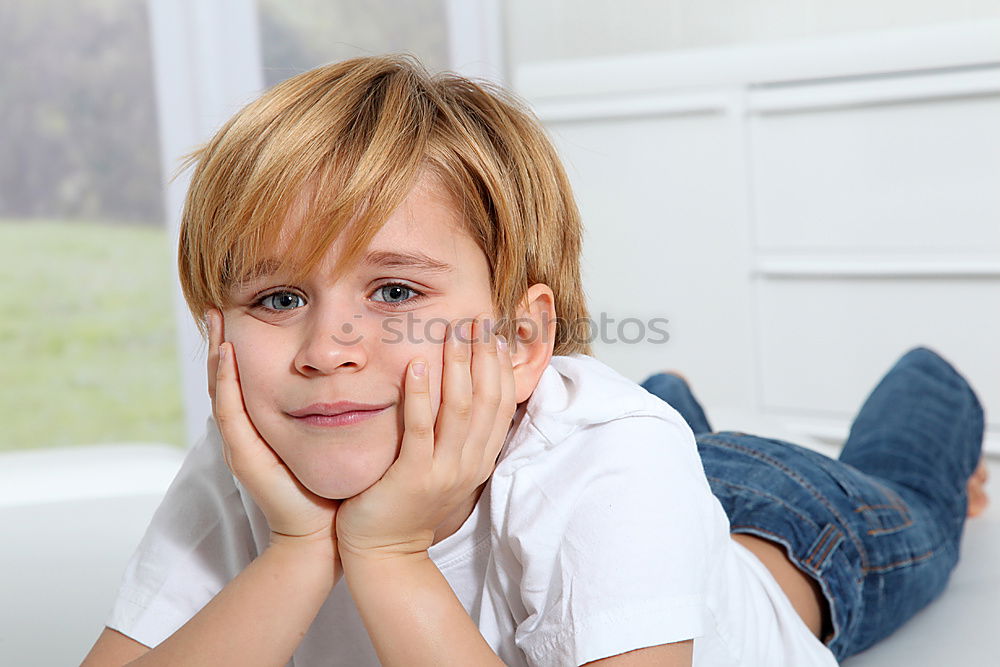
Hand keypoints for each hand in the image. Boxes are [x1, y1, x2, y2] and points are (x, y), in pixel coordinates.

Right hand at [206, 309, 340, 558]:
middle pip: (226, 378)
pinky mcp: (244, 456)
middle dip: (219, 342)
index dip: (240, 348)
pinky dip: (226, 382)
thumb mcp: (333, 436)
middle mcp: (248, 432)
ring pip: (221, 390)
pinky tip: (226, 356)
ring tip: (214, 320)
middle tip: (215, 306)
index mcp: (266, 426)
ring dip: (216, 353)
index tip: (238, 311)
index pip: (247, 378)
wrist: (324, 533)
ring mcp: (242, 444)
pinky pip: (230, 412)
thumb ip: (336, 409)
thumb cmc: (333, 486)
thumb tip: (356, 372)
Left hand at [334, 314, 516, 559]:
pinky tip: (413, 366)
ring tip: (452, 334)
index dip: (501, 365)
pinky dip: (419, 396)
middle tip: (476, 319)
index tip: (495, 331)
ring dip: (457, 367)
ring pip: (459, 409)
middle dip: (483, 356)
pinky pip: (420, 430)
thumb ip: (457, 433)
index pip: (502, 402)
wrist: (386, 552)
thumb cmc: (409, 503)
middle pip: (486, 399)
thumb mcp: (445, 466)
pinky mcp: (413, 476)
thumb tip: (462, 389)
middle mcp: (469, 463)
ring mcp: (444, 470)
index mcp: (480, 458)